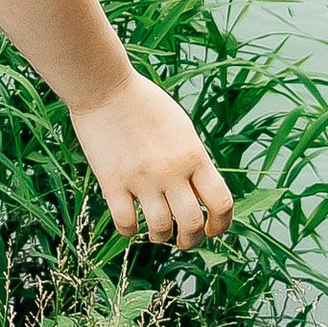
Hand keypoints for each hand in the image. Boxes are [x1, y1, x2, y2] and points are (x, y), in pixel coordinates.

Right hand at [67, 71, 232, 245]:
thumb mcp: (182, 128)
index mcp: (194, 156)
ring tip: (157, 232)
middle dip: (191, 240)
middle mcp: (171, 171)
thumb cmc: (145, 104)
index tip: (213, 229)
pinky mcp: (112, 182)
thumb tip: (201, 196)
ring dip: (161, 236)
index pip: (221, 203)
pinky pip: (126, 224)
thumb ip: (194, 162)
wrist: (104, 86)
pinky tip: (131, 222)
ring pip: (160, 229)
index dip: (222, 224)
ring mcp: (141, 178)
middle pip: (192, 224)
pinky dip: (131, 231)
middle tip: (184, 239)